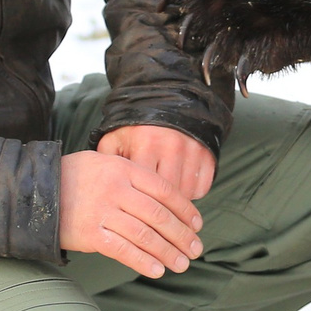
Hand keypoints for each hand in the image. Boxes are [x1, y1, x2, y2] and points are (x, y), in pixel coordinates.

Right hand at [59, 149, 204, 277]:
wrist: (33, 191)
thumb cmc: (74, 177)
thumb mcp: (104, 163)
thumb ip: (133, 177)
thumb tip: (166, 201)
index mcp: (124, 169)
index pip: (165, 190)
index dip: (185, 209)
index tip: (198, 224)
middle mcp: (116, 189)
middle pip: (159, 215)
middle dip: (182, 235)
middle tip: (196, 249)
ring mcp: (103, 212)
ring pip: (145, 235)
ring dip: (168, 252)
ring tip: (182, 264)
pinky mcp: (91, 234)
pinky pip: (123, 250)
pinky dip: (143, 261)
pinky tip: (158, 270)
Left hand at [97, 123, 216, 200]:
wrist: (168, 104)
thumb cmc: (136, 128)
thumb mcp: (114, 140)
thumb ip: (106, 164)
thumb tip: (102, 192)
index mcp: (146, 143)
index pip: (143, 187)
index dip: (137, 199)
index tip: (131, 206)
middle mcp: (172, 146)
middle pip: (166, 194)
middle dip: (158, 203)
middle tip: (148, 206)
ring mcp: (193, 150)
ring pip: (186, 194)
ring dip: (175, 200)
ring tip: (163, 195)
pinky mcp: (209, 155)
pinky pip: (202, 188)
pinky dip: (192, 192)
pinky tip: (179, 186)